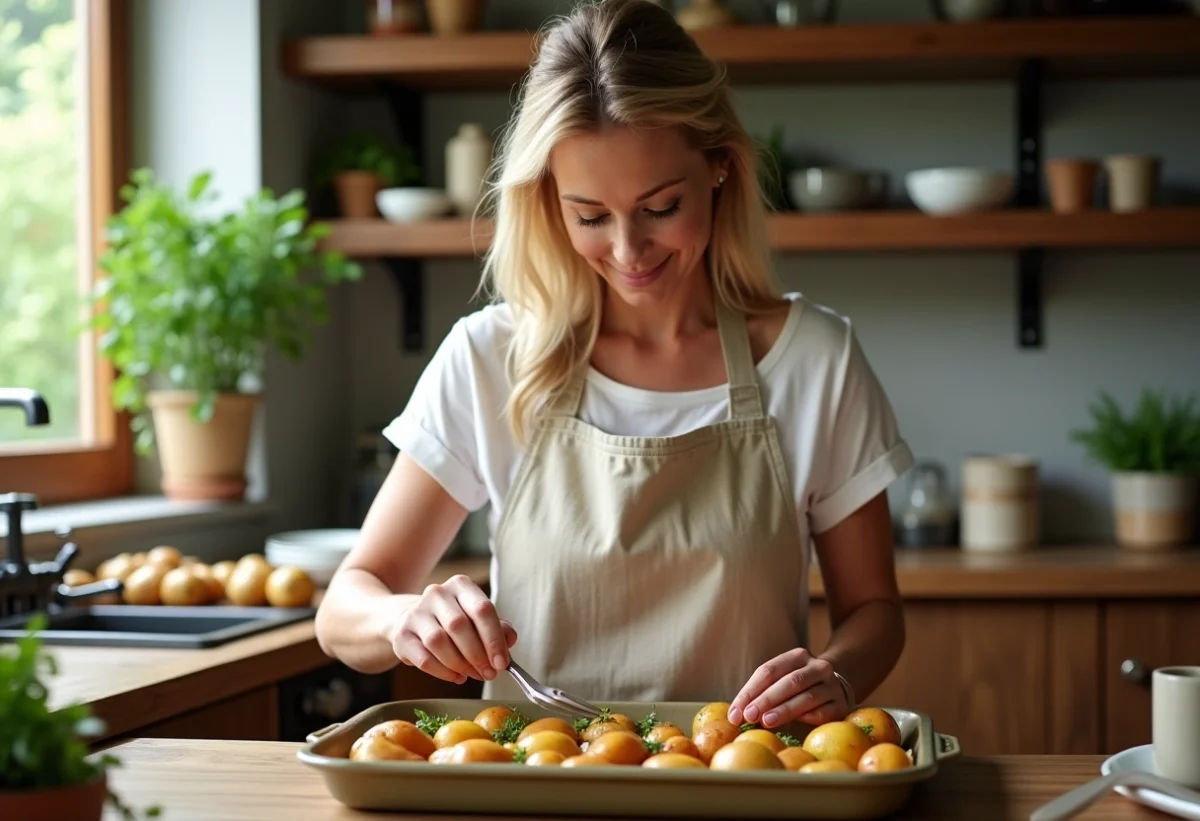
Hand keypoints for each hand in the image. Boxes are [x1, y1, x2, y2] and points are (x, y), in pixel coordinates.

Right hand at [389, 574, 516, 684]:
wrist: (413, 620)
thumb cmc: (453, 621)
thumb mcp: (477, 618)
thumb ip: (497, 628)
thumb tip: (510, 639)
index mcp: (460, 585)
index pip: (482, 609)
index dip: (494, 639)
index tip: (502, 663)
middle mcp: (436, 593)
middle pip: (460, 626)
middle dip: (478, 655)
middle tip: (488, 674)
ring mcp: (416, 613)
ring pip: (439, 642)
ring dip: (460, 664)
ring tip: (471, 674)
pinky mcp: (401, 634)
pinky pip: (424, 659)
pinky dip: (443, 672)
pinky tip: (456, 677)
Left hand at [727, 648, 848, 728]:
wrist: (837, 687)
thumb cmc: (798, 687)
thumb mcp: (781, 681)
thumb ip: (760, 693)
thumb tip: (735, 714)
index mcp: (797, 656)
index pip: (769, 670)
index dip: (750, 690)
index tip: (736, 711)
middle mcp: (818, 667)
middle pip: (789, 682)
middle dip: (766, 699)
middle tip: (749, 715)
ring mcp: (832, 685)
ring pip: (807, 697)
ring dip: (784, 710)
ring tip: (766, 721)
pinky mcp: (841, 705)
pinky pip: (823, 712)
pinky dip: (807, 718)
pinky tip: (794, 726)